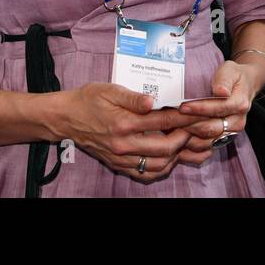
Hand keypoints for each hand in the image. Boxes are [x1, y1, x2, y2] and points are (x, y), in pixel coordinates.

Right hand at [59, 83, 207, 182]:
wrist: (67, 118)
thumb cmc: (89, 100)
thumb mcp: (109, 90)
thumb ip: (133, 97)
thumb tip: (153, 101)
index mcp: (124, 123)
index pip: (162, 121)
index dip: (183, 117)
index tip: (197, 113)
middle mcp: (124, 144)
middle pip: (165, 148)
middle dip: (184, 138)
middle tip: (192, 128)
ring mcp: (121, 158)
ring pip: (158, 166)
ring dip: (175, 155)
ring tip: (182, 141)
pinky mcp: (118, 165)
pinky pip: (144, 174)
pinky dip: (160, 168)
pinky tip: (167, 157)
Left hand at [175, 61, 259, 163]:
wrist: (244, 86)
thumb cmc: (233, 76)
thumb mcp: (229, 70)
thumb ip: (224, 80)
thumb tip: (221, 91)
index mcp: (239, 104)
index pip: (217, 109)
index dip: (199, 109)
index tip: (182, 107)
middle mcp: (237, 122)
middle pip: (211, 128)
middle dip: (189, 124)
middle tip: (171, 120)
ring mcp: (231, 133)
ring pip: (207, 141)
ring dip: (188, 137)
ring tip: (172, 129)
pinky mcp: (224, 139)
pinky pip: (207, 148)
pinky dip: (192, 145)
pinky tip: (178, 139)